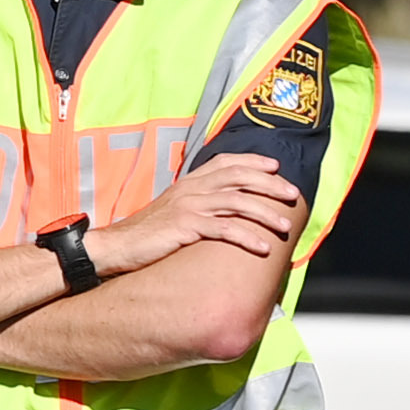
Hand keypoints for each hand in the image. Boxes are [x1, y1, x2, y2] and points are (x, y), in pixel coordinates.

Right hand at [98, 148, 302, 278]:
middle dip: (270, 185)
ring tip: (284, 225)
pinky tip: (262, 247)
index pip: (226, 162)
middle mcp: (192, 189)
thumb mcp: (172, 210)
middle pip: (239, 178)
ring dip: (265, 213)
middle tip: (292, 195)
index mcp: (189, 182)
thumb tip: (222, 211)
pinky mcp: (185, 227)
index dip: (254, 162)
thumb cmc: (146, 233)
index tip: (276, 168)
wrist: (116, 246)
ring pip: (237, 202)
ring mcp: (189, 206)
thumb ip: (196, 203)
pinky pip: (224, 229)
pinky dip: (247, 237)